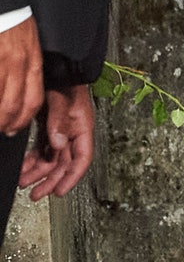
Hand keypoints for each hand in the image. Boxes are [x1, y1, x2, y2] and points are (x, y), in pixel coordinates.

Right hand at [0, 15, 42, 138]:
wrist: (4, 2)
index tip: (16, 127)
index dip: (23, 119)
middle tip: (1, 129)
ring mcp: (1, 62)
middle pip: (13, 105)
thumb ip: (28, 67)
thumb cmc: (14, 21)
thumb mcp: (30, 44)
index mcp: (31, 61)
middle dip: (5, 123)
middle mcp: (17, 63)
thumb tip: (22, 91)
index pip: (33, 99)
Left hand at [19, 85, 94, 201]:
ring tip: (23, 182)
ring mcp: (60, 131)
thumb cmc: (64, 81)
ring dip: (37, 172)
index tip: (59, 191)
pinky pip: (41, 149)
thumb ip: (60, 122)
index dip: (71, 178)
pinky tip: (23, 166)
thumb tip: (57, 144)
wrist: (56, 66)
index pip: (81, 159)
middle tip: (36, 194)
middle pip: (63, 164)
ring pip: (50, 159)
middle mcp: (72, 133)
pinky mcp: (48, 127)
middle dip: (49, 180)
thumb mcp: (62, 100)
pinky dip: (33, 159)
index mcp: (82, 128)